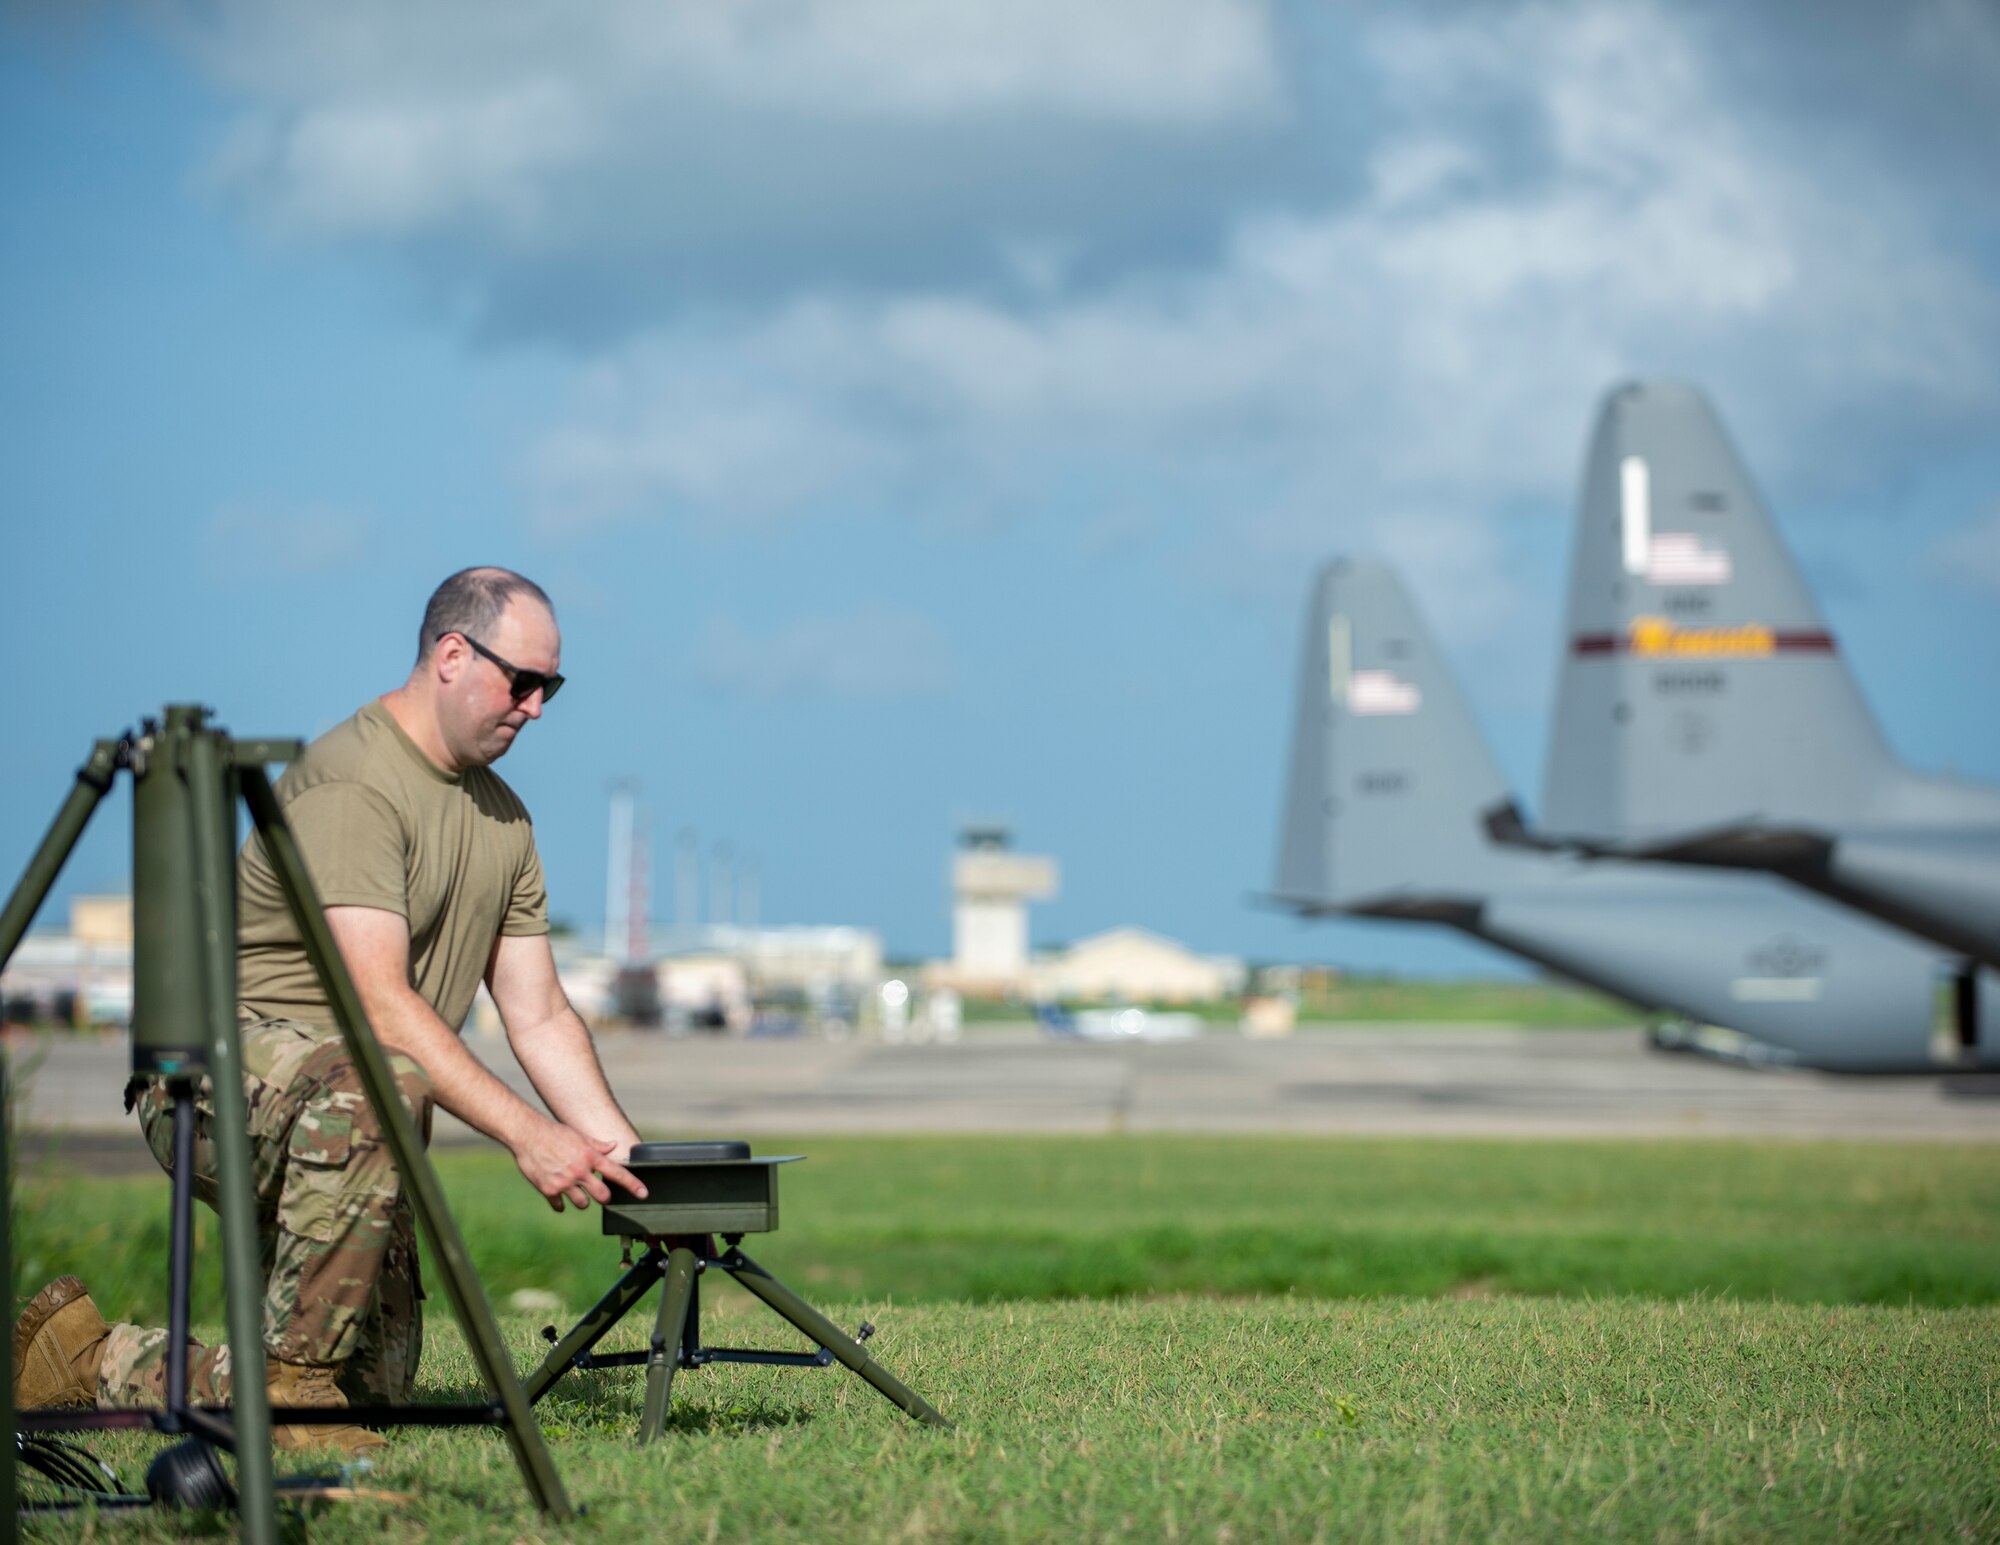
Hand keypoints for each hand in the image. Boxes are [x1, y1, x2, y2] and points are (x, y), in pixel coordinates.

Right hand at [513, 1119, 648, 1211]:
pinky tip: (558, 1196)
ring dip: (582, 1201)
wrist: (528, 1135)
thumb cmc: (555, 1133)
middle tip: (600, 1195)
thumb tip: (613, 1145)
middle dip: (604, 1198)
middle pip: (602, 1196)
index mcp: (590, 1157)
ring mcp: (564, 1183)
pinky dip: (560, 1203)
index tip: (644, 1194)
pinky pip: (559, 1206)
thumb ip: (597, 1145)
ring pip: (582, 1204)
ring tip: (576, 1191)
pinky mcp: (548, 1190)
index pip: (618, 1173)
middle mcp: (580, 1172)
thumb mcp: (580, 1136)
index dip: (633, 1185)